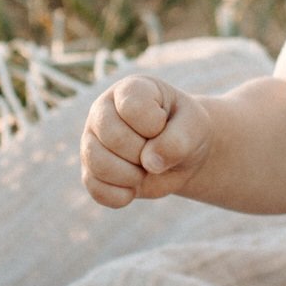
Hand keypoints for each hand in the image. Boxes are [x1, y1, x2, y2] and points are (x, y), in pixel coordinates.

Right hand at [80, 75, 213, 208]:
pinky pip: (96, 190)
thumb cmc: (186, 130)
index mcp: (129, 90)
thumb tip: (150, 163)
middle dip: (143, 153)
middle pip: (113, 137)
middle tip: (157, 151)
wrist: (183, 154)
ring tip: (147, 169)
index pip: (131, 107)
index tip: (164, 123)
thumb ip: (177, 140)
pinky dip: (122, 195)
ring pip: (98, 164)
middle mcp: (103, 111)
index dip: (154, 125)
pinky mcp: (90, 172)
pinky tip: (136, 187)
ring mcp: (92, 141)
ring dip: (132, 176)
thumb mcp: (194, 127)